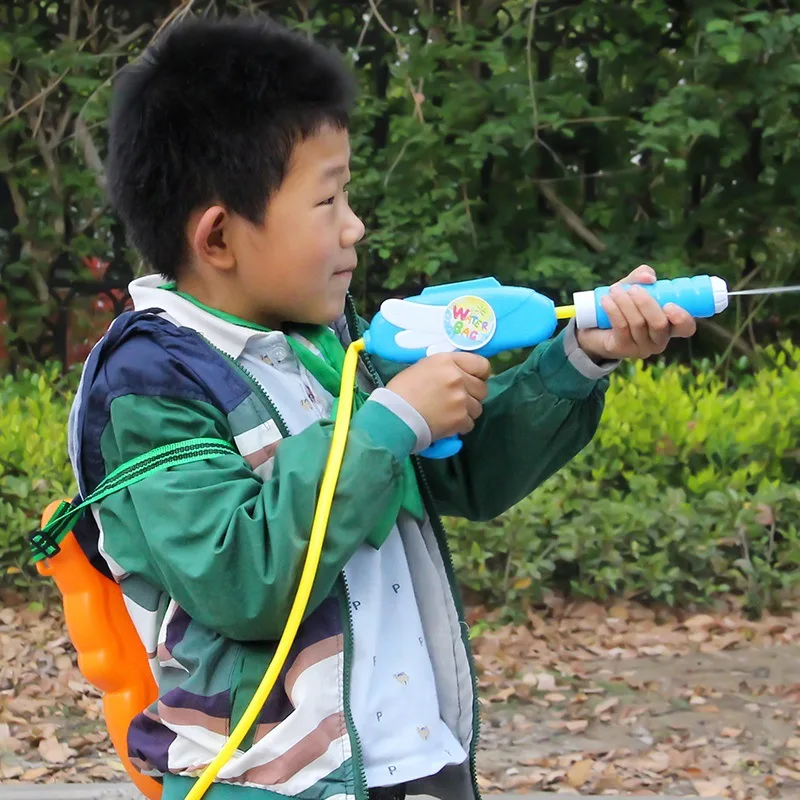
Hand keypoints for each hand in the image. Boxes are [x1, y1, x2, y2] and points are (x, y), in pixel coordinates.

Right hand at [386, 352, 490, 440]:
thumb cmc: (402, 390)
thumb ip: (446, 368)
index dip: (480, 374)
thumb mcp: (423, 367)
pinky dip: (460, 425)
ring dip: (467, 411)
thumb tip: (461, 374)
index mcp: (448, 361)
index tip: (473, 380)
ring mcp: (460, 399)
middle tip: (457, 400)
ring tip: (450, 413)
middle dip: (472, 395)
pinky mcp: (459, 419)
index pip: (482, 365)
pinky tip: (447, 424)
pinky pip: (470, 423)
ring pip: (478, 407)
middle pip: (482, 388)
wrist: (392, 415)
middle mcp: (458, 378)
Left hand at [576, 265, 696, 361]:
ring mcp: (642, 347)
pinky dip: (614, 311)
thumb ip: (642, 276)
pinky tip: (606, 300)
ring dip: (625, 303)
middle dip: (646, 303)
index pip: (686, 327)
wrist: (596, 326)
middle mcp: (659, 340)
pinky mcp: (623, 348)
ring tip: (614, 290)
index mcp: (670, 325)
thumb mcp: (632, 287)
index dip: (682, 318)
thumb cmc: (622, 305)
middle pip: (659, 324)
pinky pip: (621, 328)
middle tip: (632, 289)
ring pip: (638, 324)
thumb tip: (648, 277)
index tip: (669, 304)